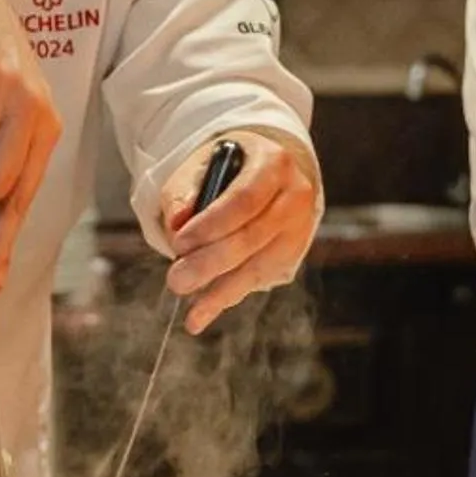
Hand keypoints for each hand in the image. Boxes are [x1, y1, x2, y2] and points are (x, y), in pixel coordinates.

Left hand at [159, 134, 319, 332]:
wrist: (265, 174)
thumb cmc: (227, 171)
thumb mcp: (202, 166)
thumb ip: (184, 191)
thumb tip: (176, 221)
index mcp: (274, 164)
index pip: (244, 199)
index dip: (211, 225)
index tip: (179, 243)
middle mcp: (294, 196)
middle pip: (252, 237)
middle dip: (211, 263)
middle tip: (177, 280)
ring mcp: (298, 229)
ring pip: (259, 267)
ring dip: (221, 292)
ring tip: (191, 312)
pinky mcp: (292, 255)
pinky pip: (258, 280)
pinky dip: (229, 296)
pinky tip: (204, 312)